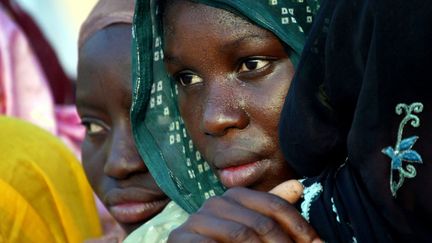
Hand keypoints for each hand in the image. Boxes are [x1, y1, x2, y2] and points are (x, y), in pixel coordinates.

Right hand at [168, 180, 320, 242]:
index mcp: (234, 196)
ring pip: (242, 235)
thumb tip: (298, 186)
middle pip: (262, 223)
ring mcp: (196, 220)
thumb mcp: (251, 226)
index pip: (275, 205)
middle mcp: (215, 202)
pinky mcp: (180, 238)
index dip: (300, 227)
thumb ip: (271, 208)